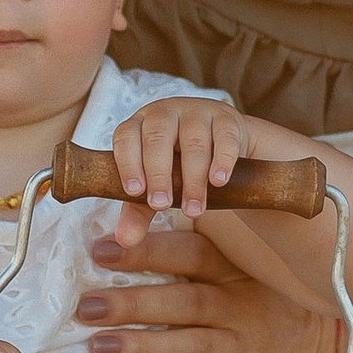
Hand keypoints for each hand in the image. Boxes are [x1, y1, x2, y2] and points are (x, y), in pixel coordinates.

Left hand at [75, 213, 331, 352]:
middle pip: (183, 301)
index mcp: (234, 272)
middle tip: (87, 307)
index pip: (189, 254)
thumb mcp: (246, 268)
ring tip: (99, 346)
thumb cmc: (268, 302)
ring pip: (190, 345)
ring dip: (143, 346)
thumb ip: (199, 254)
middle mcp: (239, 306)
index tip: (102, 249)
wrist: (328, 348)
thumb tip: (131, 235)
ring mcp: (245, 347)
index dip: (147, 251)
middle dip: (132, 302)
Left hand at [105, 95, 264, 223]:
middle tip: (161, 205)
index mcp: (139, 126)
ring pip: (193, 141)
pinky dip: (222, 160)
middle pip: (158, 138)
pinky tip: (218, 182)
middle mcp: (165, 113)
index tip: (134, 192)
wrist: (220, 140)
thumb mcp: (155, 186)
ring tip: (193, 210)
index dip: (128, 163)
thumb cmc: (176, 164)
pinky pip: (224, 137)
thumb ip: (138, 211)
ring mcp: (197, 112)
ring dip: (193, 178)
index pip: (126, 137)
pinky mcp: (226, 118)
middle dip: (159, 174)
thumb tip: (126, 240)